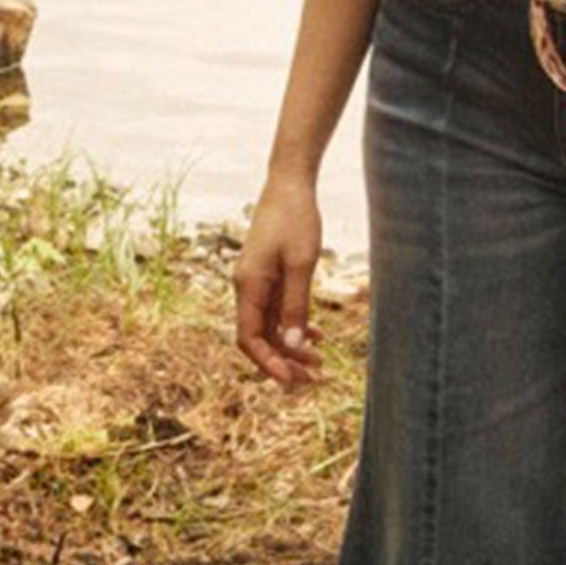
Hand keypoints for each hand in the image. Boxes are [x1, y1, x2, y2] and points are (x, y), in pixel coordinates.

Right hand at [233, 176, 324, 386]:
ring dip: (291, 346)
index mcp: (248, 287)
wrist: (290, 185)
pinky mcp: (268, 276)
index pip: (249, 339)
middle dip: (282, 361)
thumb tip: (292, 344)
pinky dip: (294, 325)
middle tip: (311, 379)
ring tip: (318, 363)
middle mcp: (247, 288)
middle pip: (259, 338)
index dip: (268, 363)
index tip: (292, 380)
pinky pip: (277, 311)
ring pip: (270, 327)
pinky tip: (316, 335)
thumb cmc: (295, 219)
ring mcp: (257, 283)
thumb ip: (296, 305)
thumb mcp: (301, 265)